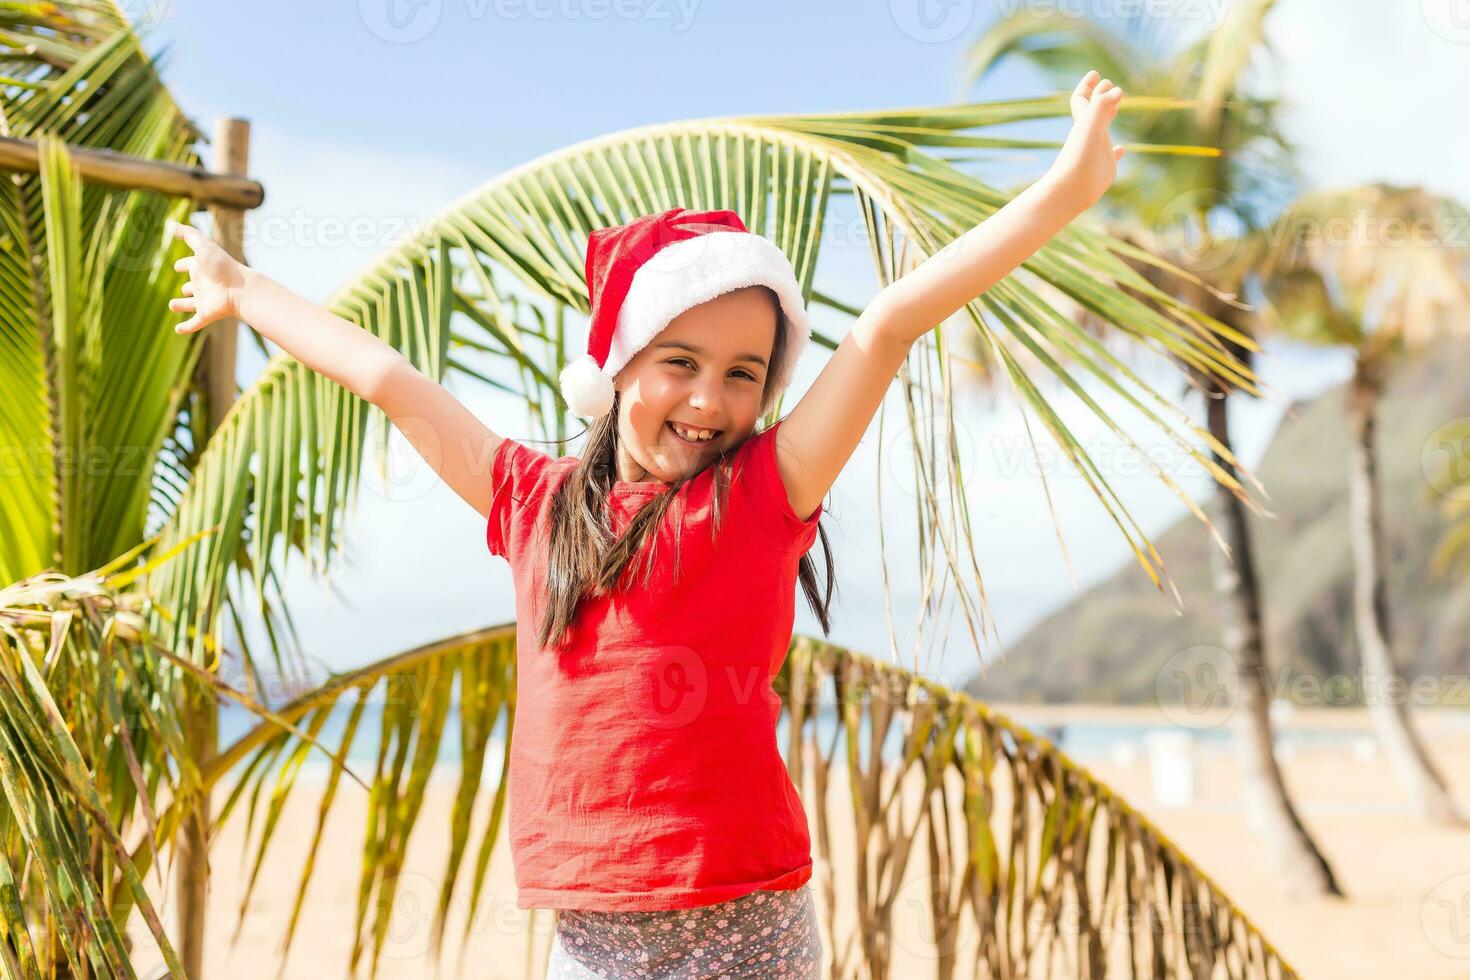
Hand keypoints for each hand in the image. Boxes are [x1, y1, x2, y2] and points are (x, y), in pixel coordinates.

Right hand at [163, 218, 250, 333]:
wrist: (239, 290)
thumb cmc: (221, 267)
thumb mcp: (203, 247)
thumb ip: (189, 234)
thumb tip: (171, 223)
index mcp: (202, 269)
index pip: (191, 265)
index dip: (184, 264)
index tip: (177, 266)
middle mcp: (203, 285)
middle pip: (193, 286)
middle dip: (187, 286)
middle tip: (183, 287)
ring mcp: (204, 300)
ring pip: (191, 304)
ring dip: (182, 305)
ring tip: (172, 305)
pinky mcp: (206, 314)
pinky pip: (194, 323)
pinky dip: (186, 327)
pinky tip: (178, 330)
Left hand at [1047, 70, 1125, 211]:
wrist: (1070, 190)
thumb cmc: (1078, 158)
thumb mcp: (1090, 127)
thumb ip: (1101, 107)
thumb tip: (1116, 90)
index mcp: (1083, 123)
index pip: (1083, 98)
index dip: (1087, 85)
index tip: (1095, 73)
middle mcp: (1089, 135)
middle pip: (1093, 110)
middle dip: (1100, 95)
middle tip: (1108, 84)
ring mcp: (1097, 150)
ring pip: (1103, 129)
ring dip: (1108, 117)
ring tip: (1116, 107)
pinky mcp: (1105, 167)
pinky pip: (1111, 155)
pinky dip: (1117, 150)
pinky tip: (1122, 150)